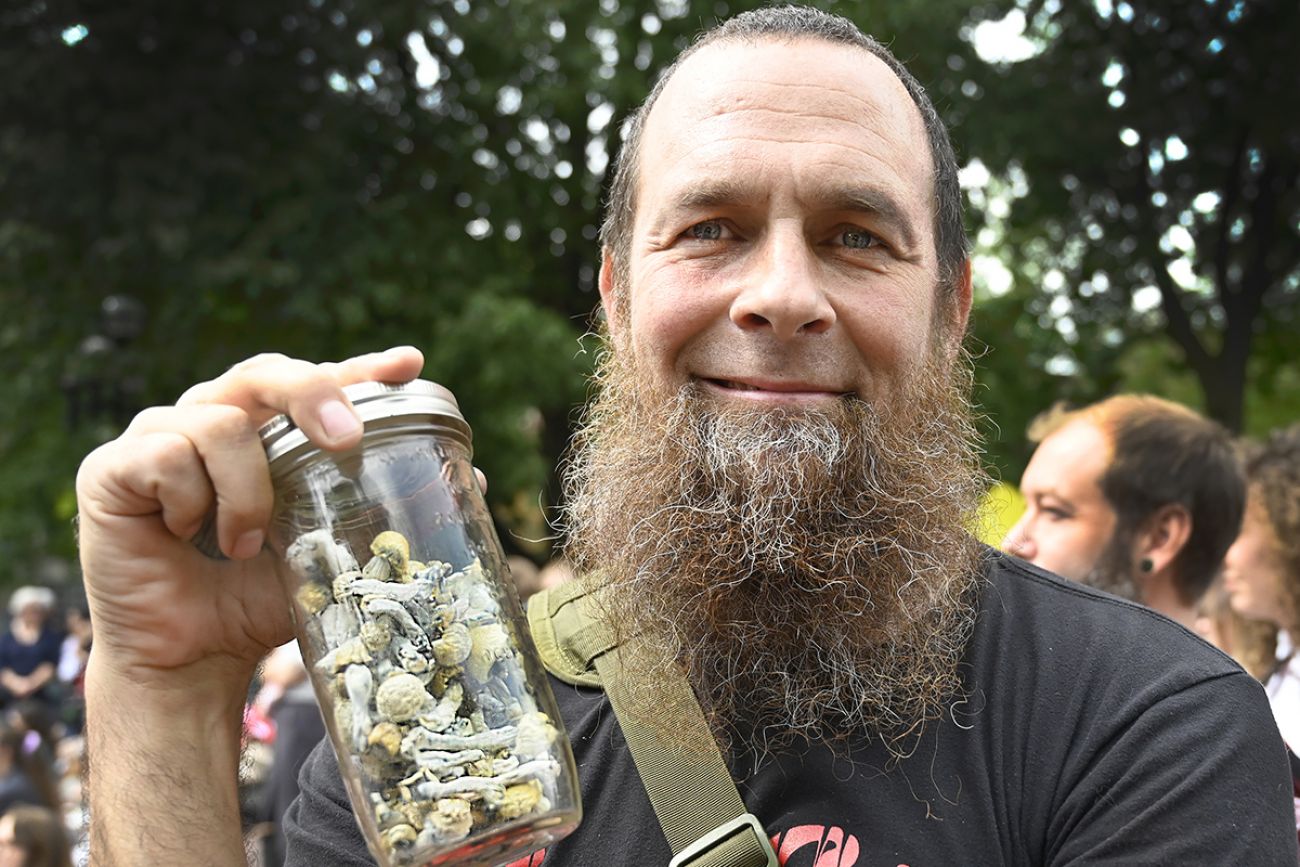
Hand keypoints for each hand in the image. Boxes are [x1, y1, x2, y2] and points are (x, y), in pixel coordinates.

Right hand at [75, 347, 425, 691]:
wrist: (191, 661)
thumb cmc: (257, 601)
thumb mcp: (333, 552)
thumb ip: (382, 511)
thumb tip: (479, 482)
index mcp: (265, 434)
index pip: (316, 384)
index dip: (361, 368)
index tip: (411, 364)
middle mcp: (212, 421)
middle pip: (264, 371)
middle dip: (312, 393)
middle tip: (346, 437)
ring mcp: (157, 437)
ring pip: (219, 422)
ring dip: (247, 490)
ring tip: (246, 543)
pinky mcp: (111, 468)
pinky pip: (166, 454)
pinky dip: (193, 501)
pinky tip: (190, 537)